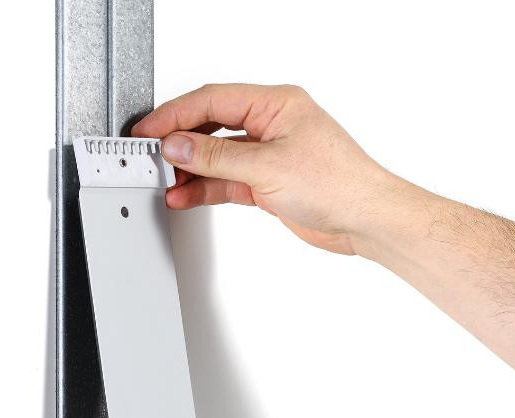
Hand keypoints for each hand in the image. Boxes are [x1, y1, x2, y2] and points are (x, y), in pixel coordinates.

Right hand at [132, 83, 383, 254]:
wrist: (365, 220)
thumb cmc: (339, 184)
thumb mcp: (268, 166)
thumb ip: (217, 157)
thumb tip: (180, 144)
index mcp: (276, 103)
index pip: (213, 100)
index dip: (175, 114)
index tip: (149, 130)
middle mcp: (272, 125)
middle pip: (212, 126)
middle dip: (180, 142)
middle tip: (150, 156)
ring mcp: (271, 155)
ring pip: (219, 157)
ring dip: (191, 170)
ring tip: (164, 181)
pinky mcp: (271, 184)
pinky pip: (229, 181)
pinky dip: (207, 188)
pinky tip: (187, 195)